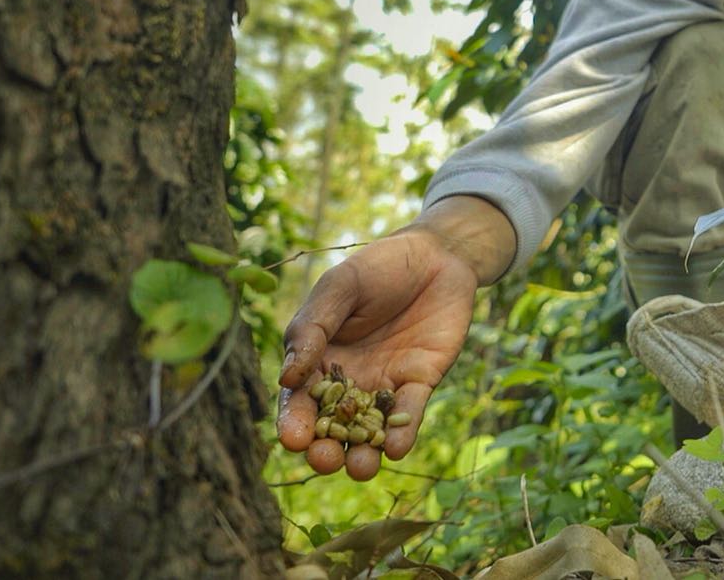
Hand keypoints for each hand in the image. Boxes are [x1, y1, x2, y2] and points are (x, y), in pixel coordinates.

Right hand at [276, 198, 512, 480]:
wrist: (436, 255)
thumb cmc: (377, 268)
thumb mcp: (339, 289)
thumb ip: (313, 329)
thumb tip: (288, 378)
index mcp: (317, 360)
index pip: (299, 402)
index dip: (294, 423)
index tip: (292, 440)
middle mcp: (347, 382)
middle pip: (331, 428)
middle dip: (325, 450)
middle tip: (324, 459)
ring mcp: (383, 385)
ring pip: (368, 432)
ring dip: (363, 455)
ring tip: (360, 467)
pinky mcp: (419, 382)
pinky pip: (408, 414)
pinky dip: (402, 433)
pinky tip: (396, 447)